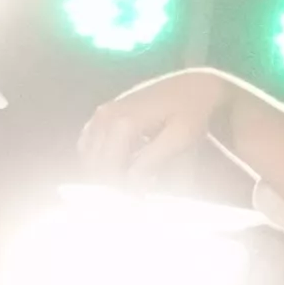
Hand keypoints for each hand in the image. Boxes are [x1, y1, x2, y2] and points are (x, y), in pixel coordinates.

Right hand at [78, 70, 255, 199]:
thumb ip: (152, 161)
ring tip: (131, 178)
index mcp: (123, 123)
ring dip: (105, 170)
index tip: (138, 200)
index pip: (109, 168)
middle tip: (136, 192)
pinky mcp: (103, 113)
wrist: (194, 84)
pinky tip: (123, 163)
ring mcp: (101, 113)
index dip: (121, 188)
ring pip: (89, 155)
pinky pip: (89, 142)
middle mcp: (105, 117)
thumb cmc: (192, 112)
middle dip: (112, 182)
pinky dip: (101, 157)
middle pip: (95, 163)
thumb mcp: (179, 138)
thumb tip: (131, 185)